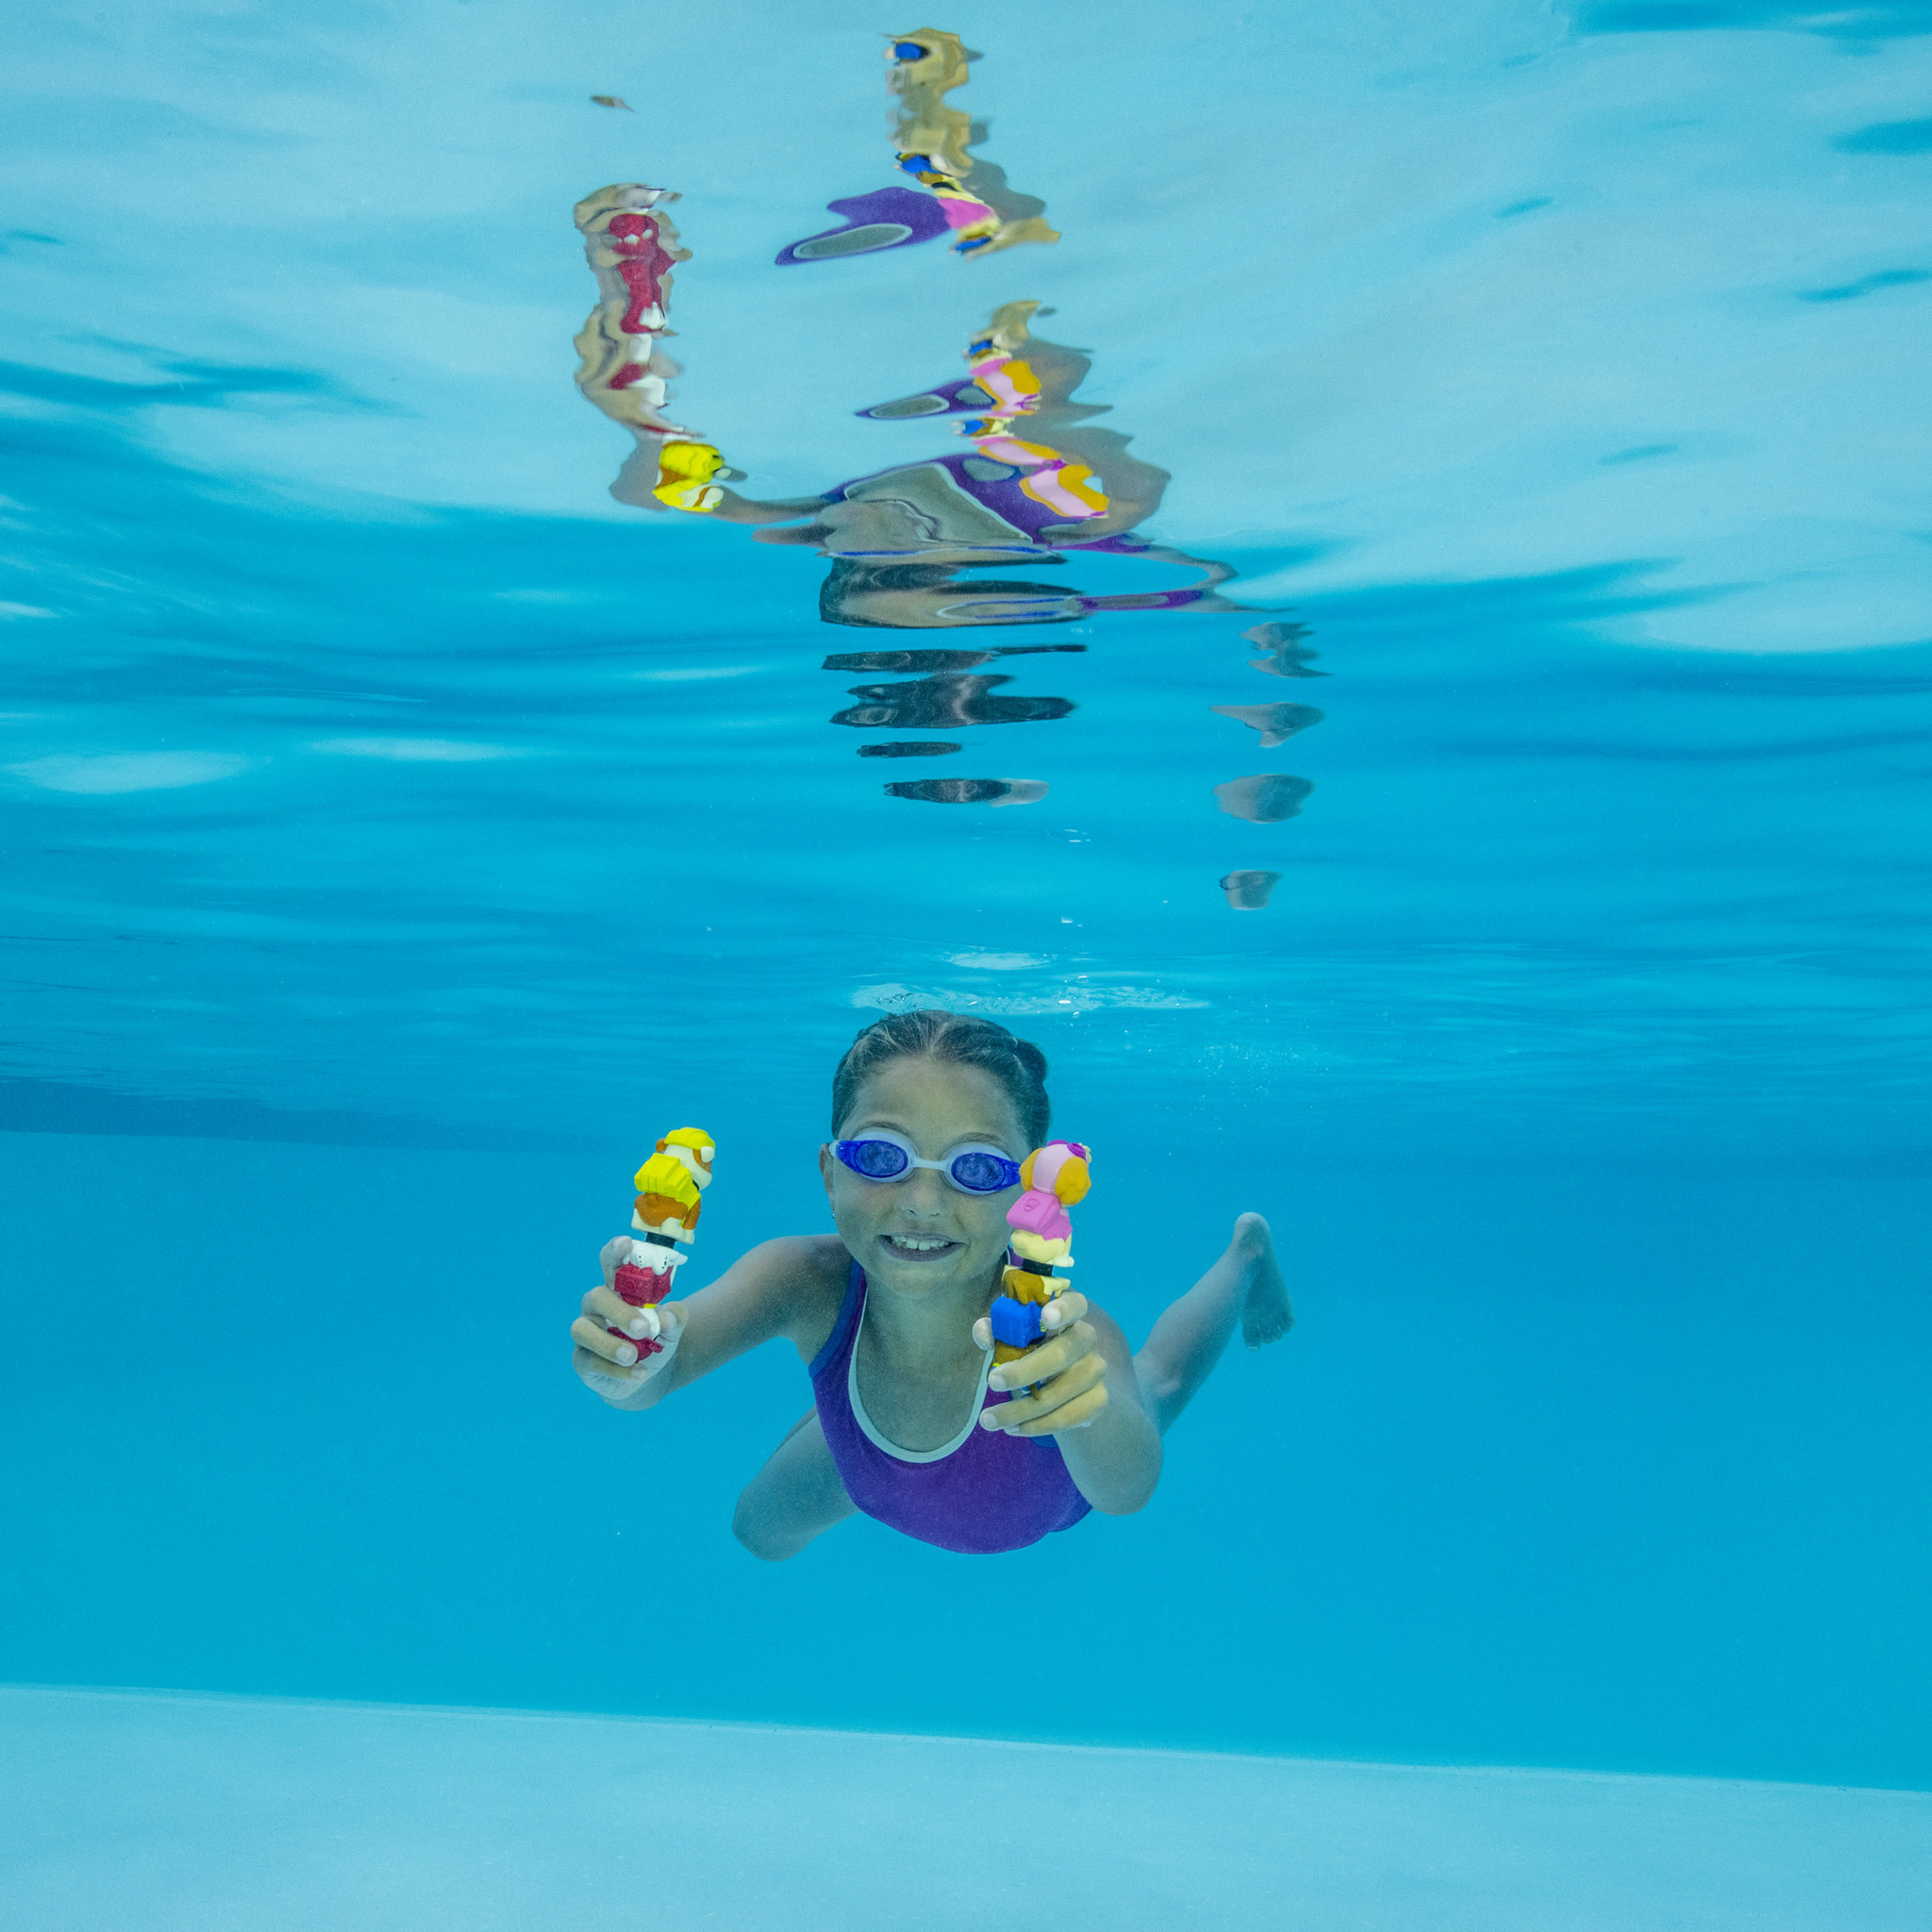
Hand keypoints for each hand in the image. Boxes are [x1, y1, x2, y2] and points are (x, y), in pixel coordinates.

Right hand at [571, 1236, 684, 1403]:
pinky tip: (640, 1373)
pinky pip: (590, 1362)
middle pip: (596, 1297)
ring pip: (582, 1330)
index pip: (610, 1263)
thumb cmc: (656, 1340)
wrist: (649, 1377)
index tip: (625, 1244)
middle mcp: (597, 1307)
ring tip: (633, 1356)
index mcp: (618, 1290)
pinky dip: (616, 1370)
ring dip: (609, 1344)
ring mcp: (586, 1333)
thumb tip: (669, 1316)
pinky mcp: (582, 1360)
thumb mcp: (673, 1328)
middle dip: (619, 1311)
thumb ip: (676, 1318)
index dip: (614, 1251)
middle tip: (644, 1329)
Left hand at [971, 1292, 1108, 1437]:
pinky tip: (1013, 1428)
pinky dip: (1036, 1426)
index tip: (1045, 1316)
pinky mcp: (1098, 1399)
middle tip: (992, 1382)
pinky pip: (1066, 1417)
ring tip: (988, 1420)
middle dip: (1024, 1371)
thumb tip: (982, 1331)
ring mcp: (1096, 1369)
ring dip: (1019, 1410)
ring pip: (1058, 1394)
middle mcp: (1087, 1337)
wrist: (1063, 1380)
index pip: (1075, 1303)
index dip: (1063, 1309)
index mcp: (1068, 1312)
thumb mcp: (1013, 1335)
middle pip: (1061, 1354)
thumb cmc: (1031, 1346)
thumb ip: (997, 1330)